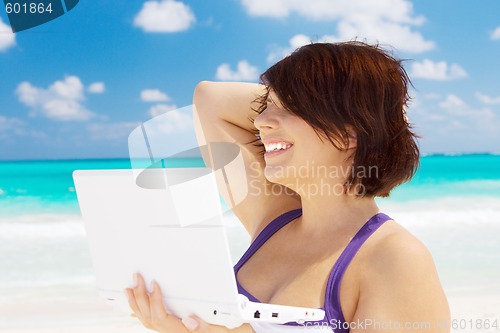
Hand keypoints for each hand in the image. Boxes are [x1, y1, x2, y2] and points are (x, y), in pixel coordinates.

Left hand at [125, 273, 253, 332]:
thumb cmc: (221, 330)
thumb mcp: (217, 329)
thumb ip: (204, 326)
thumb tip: (189, 320)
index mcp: (180, 331)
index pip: (160, 317)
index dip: (155, 301)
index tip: (154, 284)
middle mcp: (171, 331)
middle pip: (149, 317)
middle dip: (140, 298)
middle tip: (136, 279)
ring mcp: (167, 329)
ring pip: (145, 319)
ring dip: (135, 303)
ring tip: (129, 288)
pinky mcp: (168, 326)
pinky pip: (148, 320)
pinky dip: (139, 311)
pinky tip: (134, 305)